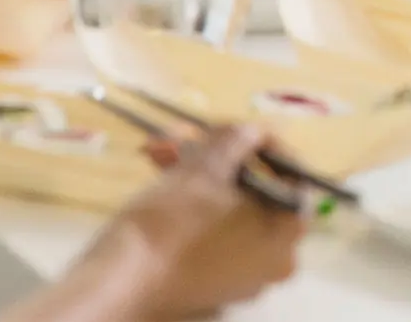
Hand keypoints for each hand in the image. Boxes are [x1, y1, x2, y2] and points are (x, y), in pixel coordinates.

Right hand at [13, 124, 304, 321]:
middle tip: (184, 135)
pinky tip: (162, 175)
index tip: (229, 126)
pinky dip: (193, 203)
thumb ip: (238, 141)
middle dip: (216, 155)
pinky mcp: (212, 283)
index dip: (261, 142)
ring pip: (228, 207)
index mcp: (288, 231)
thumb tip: (256, 130)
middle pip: (254, 188)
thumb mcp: (206, 167)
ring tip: (160, 150)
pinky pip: (213, 231)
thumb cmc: (172, 223)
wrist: (120, 282)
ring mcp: (244, 276)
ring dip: (197, 172)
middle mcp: (275, 259)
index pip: (291, 173)